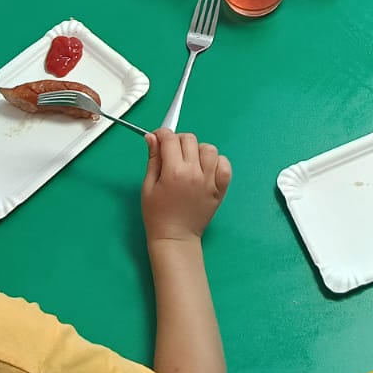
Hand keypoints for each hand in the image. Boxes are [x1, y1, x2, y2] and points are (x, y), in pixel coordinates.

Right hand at [141, 129, 231, 243]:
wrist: (175, 238)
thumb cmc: (157, 214)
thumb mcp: (148, 186)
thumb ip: (153, 159)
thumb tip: (152, 137)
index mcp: (174, 172)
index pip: (170, 139)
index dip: (162, 134)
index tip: (158, 138)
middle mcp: (194, 173)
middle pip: (189, 139)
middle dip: (177, 141)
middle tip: (171, 152)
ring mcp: (210, 180)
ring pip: (209, 149)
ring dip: (197, 150)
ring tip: (189, 161)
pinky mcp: (220, 188)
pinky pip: (225, 164)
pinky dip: (217, 161)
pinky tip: (206, 168)